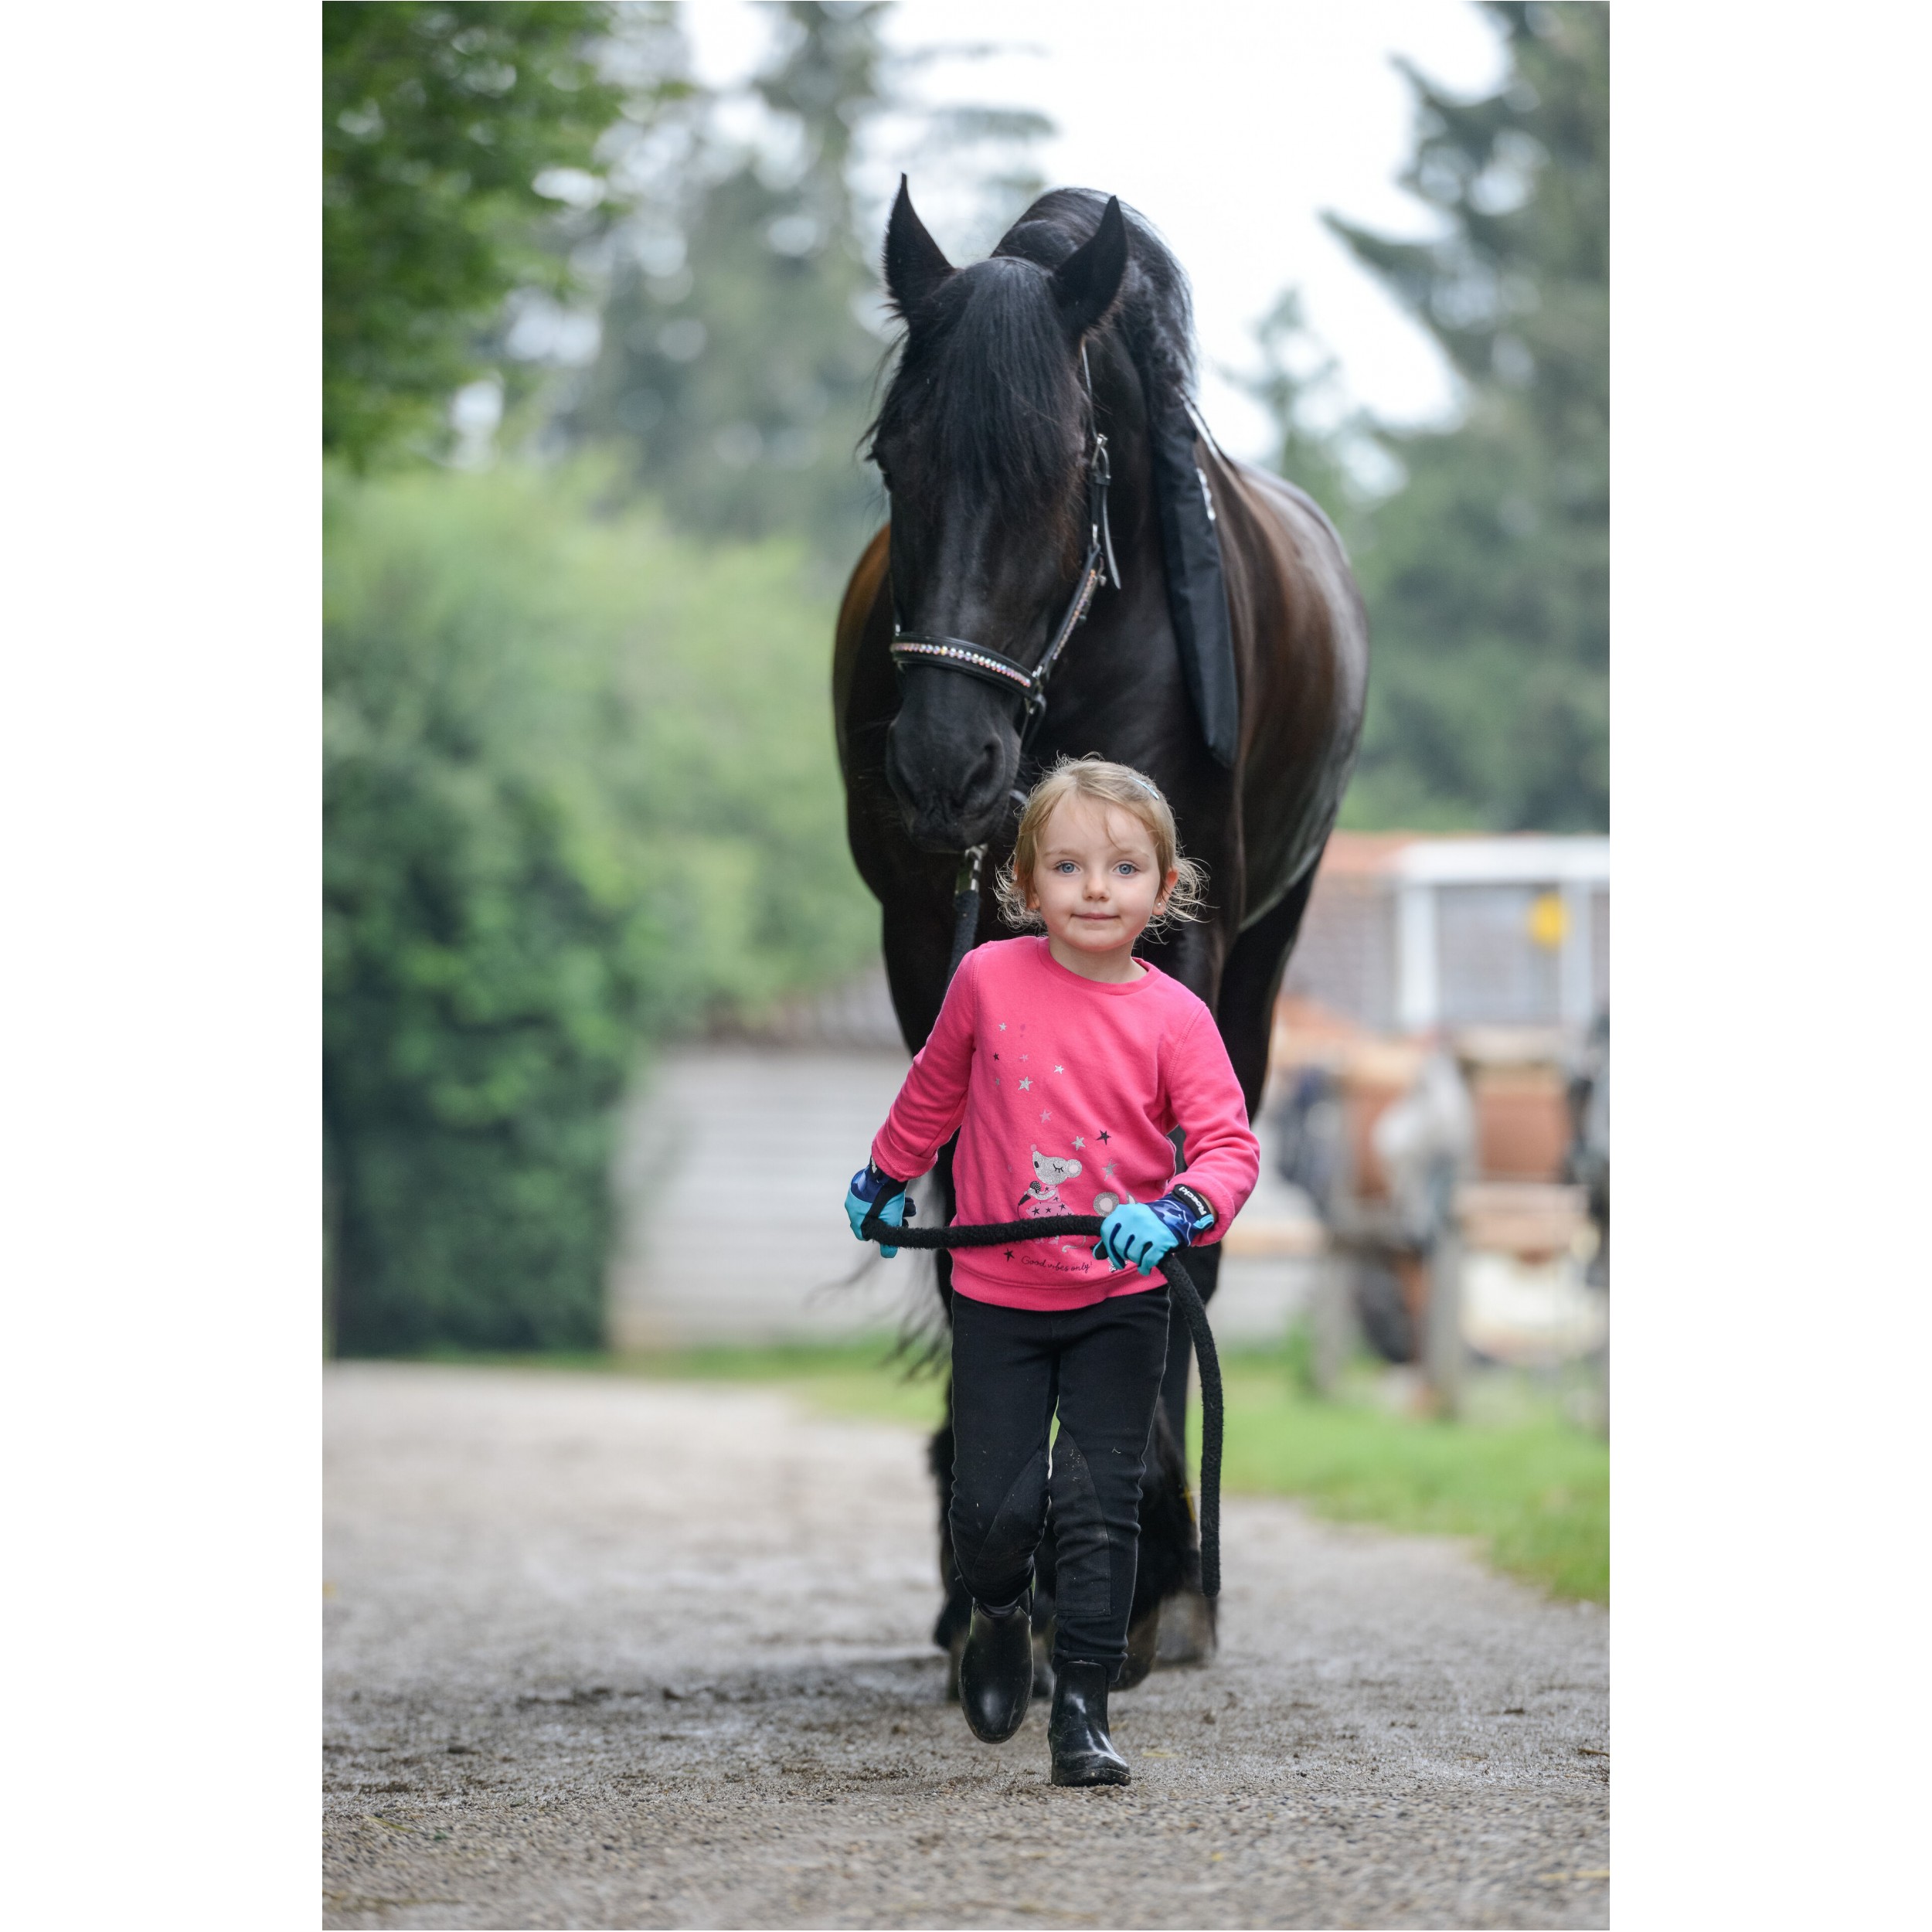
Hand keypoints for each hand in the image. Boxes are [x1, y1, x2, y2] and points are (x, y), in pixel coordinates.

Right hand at [846, 1164, 913, 1257]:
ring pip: (878, 1205)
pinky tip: (904, 1198)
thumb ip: (888, 1242)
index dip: (877, 1234)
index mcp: (855, 1216)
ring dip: (894, 1208)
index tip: (889, 1231)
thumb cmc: (886, 1200)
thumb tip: (889, 1255)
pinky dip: (889, 1198)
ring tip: (909, 1207)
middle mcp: (853, 1204)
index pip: (863, 1233)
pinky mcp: (865, 1180)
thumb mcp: (890, 1224)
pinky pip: (877, 1194)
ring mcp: (858, 1191)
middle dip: (890, 1220)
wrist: (888, 1172)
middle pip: (873, 1218)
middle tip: (904, 1219)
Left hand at [1092, 1194, 1207, 1275]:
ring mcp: (1148, 1228)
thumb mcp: (1129, 1223)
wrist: (1178, 1214)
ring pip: (1133, 1254)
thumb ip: (1111, 1237)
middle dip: (1125, 1255)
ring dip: (1136, 1260)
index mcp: (1124, 1211)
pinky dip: (1145, 1267)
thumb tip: (1096, 1255)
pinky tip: (1146, 1267)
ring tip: (1142, 1256)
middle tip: (1132, 1256)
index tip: (1116, 1258)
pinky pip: (1147, 1261)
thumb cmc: (1148, 1222)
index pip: (1107, 1232)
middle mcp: (1135, 1217)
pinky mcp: (1161, 1240)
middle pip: (1120, 1246)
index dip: (1109, 1249)